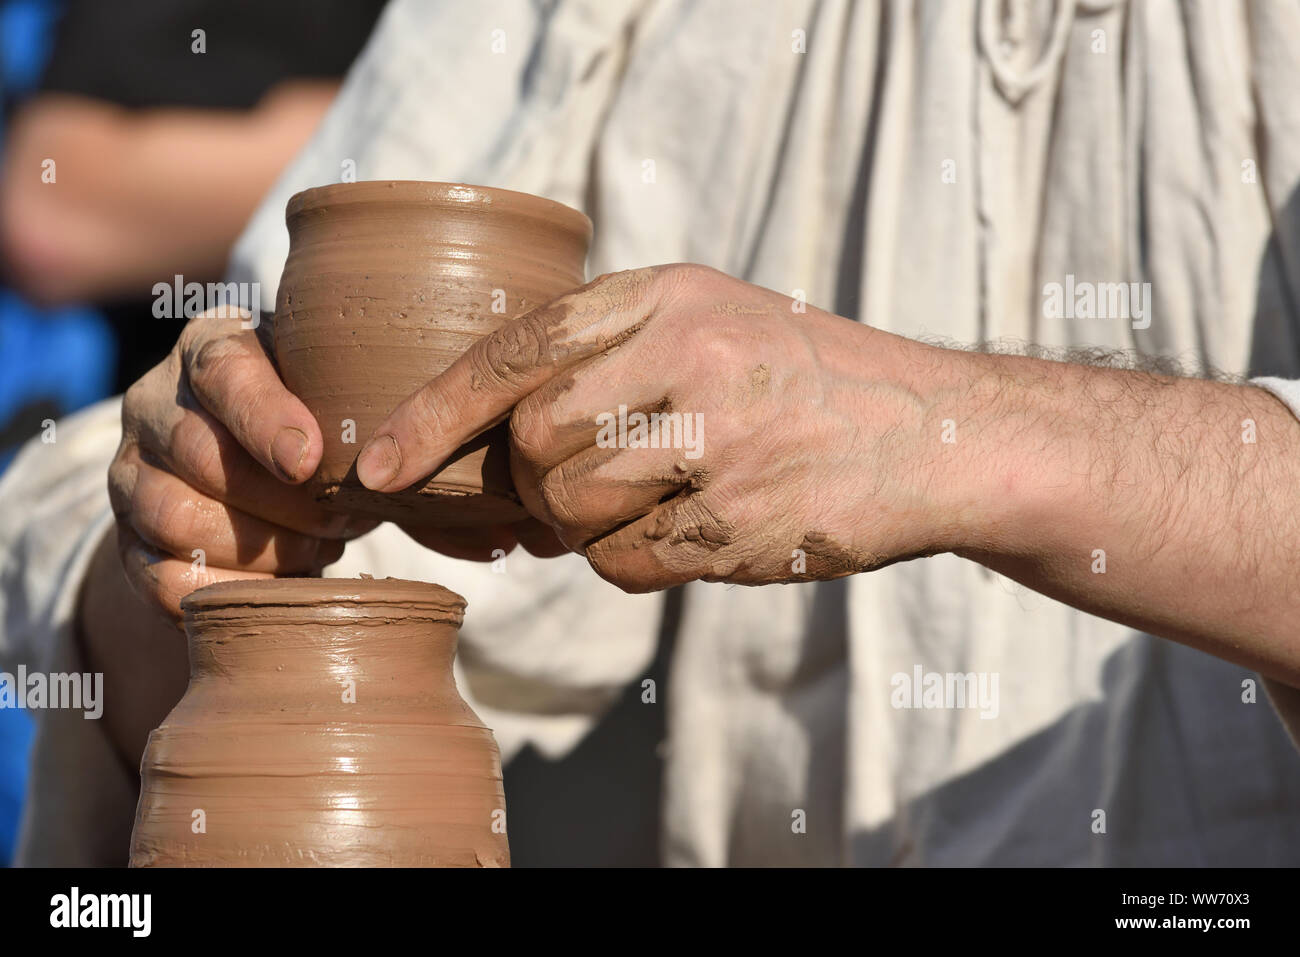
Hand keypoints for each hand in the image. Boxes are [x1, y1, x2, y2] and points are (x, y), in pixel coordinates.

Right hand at [107, 308, 374, 619]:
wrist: (261, 468)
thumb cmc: (317, 416)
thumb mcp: (336, 388)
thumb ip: (355, 400)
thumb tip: (393, 457)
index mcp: (210, 348)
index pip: (224, 372)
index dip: (266, 420)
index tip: (311, 461)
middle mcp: (155, 403)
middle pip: (198, 454)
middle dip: (282, 501)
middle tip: (341, 520)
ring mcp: (132, 473)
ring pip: (173, 517)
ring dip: (259, 548)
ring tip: (316, 549)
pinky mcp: (128, 540)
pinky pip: (158, 577)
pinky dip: (224, 591)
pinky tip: (277, 589)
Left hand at [356, 265, 966, 591]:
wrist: (933, 433)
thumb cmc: (800, 382)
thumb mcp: (708, 323)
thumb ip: (602, 362)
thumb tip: (487, 459)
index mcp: (666, 295)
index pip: (514, 351)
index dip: (434, 413)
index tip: (380, 466)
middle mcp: (687, 355)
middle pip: (530, 441)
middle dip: (533, 479)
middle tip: (575, 483)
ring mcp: (718, 440)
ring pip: (569, 510)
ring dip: (586, 526)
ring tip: (656, 499)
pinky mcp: (740, 521)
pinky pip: (626, 565)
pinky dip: (638, 562)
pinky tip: (699, 527)